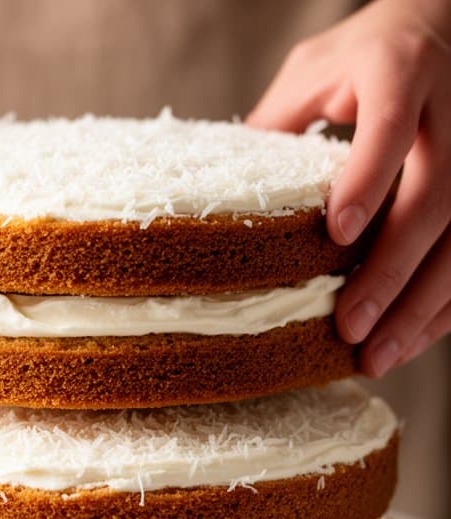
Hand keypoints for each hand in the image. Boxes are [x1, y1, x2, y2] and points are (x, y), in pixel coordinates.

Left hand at [247, 0, 450, 376]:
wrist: (449, 24)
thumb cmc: (369, 55)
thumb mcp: (317, 70)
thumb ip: (278, 124)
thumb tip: (219, 194)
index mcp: (400, 71)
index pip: (390, 126)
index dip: (366, 180)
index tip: (336, 234)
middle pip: (436, 195)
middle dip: (392, 270)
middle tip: (350, 327)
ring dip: (421, 307)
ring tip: (378, 357)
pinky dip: (443, 309)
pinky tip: (408, 343)